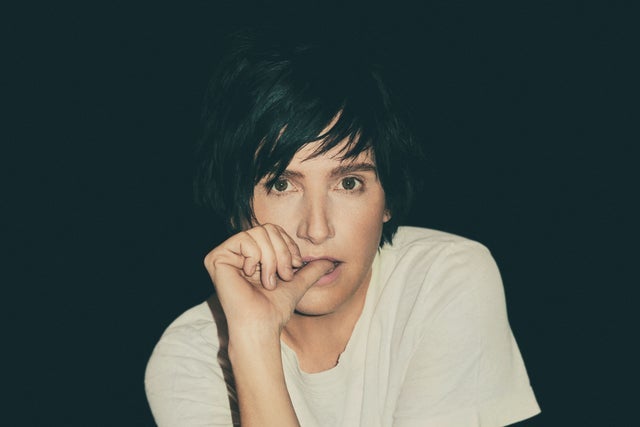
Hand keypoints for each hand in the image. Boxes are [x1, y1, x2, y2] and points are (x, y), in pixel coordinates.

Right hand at [204, 224, 334, 335]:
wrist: (263, 324)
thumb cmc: (275, 308)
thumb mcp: (297, 283)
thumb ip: (310, 270)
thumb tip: (330, 262)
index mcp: (251, 254)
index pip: (272, 230)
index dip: (288, 245)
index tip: (295, 266)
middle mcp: (235, 252)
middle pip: (266, 228)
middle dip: (282, 252)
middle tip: (283, 275)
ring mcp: (224, 254)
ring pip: (257, 233)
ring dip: (271, 259)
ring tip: (269, 280)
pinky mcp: (216, 258)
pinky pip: (244, 240)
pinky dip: (256, 258)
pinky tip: (252, 276)